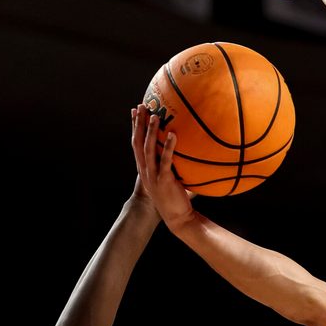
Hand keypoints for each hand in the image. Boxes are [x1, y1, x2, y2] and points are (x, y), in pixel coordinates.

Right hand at [130, 104, 196, 228]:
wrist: (177, 218)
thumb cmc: (178, 199)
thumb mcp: (173, 178)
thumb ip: (177, 164)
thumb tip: (191, 150)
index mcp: (145, 169)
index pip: (136, 144)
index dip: (134, 128)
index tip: (134, 111)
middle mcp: (146, 171)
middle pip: (138, 143)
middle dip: (137, 124)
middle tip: (140, 106)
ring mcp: (153, 176)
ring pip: (148, 150)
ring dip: (150, 132)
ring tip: (154, 116)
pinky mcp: (164, 180)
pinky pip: (165, 161)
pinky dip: (168, 147)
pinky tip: (172, 135)